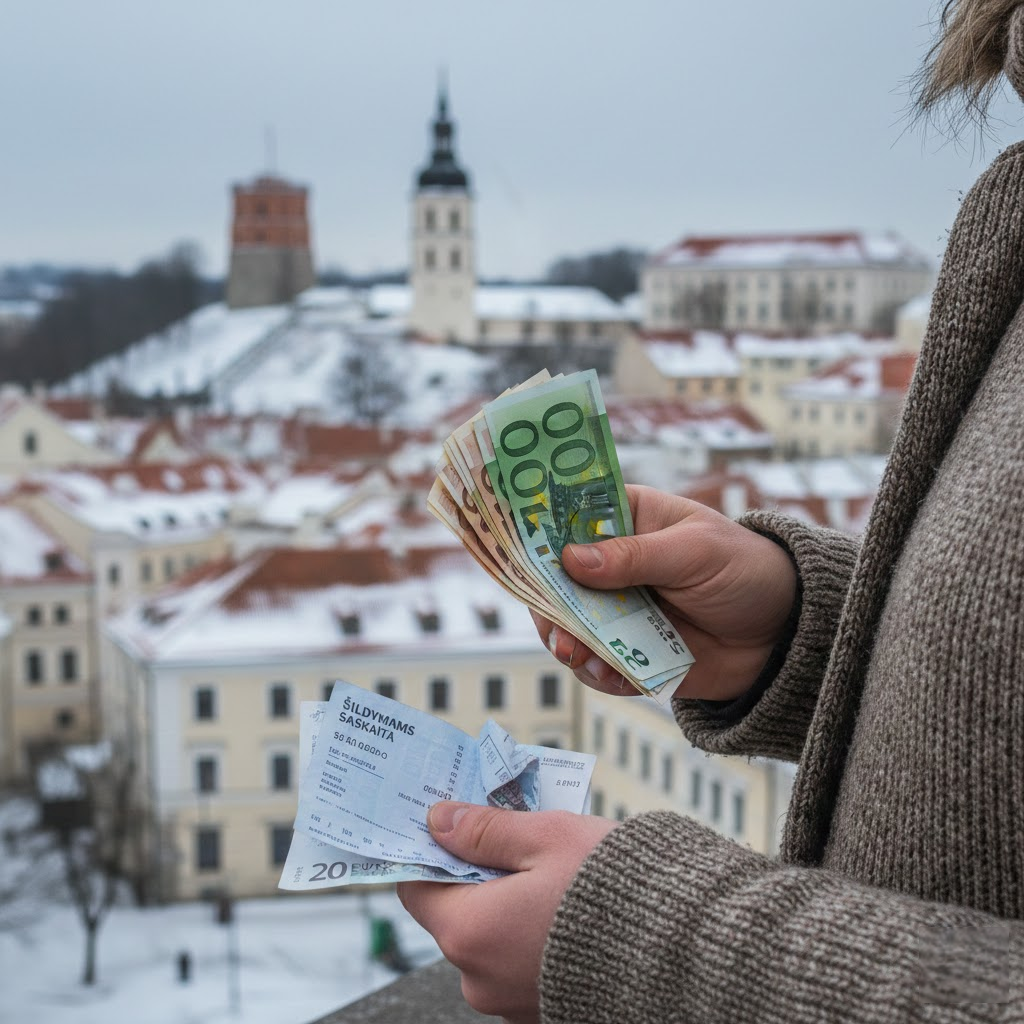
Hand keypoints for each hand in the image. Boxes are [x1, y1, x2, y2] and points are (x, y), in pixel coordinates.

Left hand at [398, 803, 615, 1022]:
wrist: (683, 953)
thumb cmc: (614, 889)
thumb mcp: (546, 837)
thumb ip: (485, 830)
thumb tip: (438, 821)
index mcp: (469, 932)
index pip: (417, 887)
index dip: (431, 850)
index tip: (452, 822)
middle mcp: (479, 979)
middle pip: (457, 912)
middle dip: (480, 870)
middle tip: (514, 831)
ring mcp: (511, 1002)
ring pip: (492, 936)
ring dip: (510, 899)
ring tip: (552, 865)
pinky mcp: (543, 1010)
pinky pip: (520, 961)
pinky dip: (533, 930)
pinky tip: (569, 902)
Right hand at [533, 485, 796, 701]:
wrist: (784, 636)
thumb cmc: (745, 570)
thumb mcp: (695, 552)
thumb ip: (635, 556)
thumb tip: (571, 559)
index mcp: (625, 518)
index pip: (565, 517)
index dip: (536, 531)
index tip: (514, 550)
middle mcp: (611, 563)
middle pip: (554, 579)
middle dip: (548, 604)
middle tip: (555, 626)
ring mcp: (617, 610)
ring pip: (568, 626)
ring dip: (568, 643)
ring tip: (580, 657)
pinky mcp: (629, 651)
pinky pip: (596, 665)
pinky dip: (599, 673)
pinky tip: (615, 675)